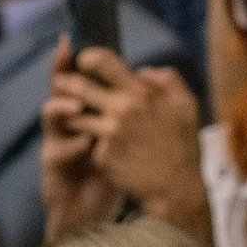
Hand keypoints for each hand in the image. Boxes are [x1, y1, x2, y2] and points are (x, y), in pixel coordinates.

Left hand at [50, 42, 204, 231]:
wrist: (176, 189)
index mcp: (142, 93)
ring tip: (71, 114)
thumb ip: (168, 80)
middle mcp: (123, 110)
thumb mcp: (186, 106)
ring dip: (71, 114)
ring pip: (74, 115)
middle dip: (66, 83)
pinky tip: (83, 142)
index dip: (87, 57)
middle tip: (60, 83)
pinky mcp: (101, 155)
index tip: (83, 60)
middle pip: (78, 86)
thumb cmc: (181, 146)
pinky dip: (83, 140)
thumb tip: (142, 70)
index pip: (103, 61)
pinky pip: (84, 141)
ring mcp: (110, 134)